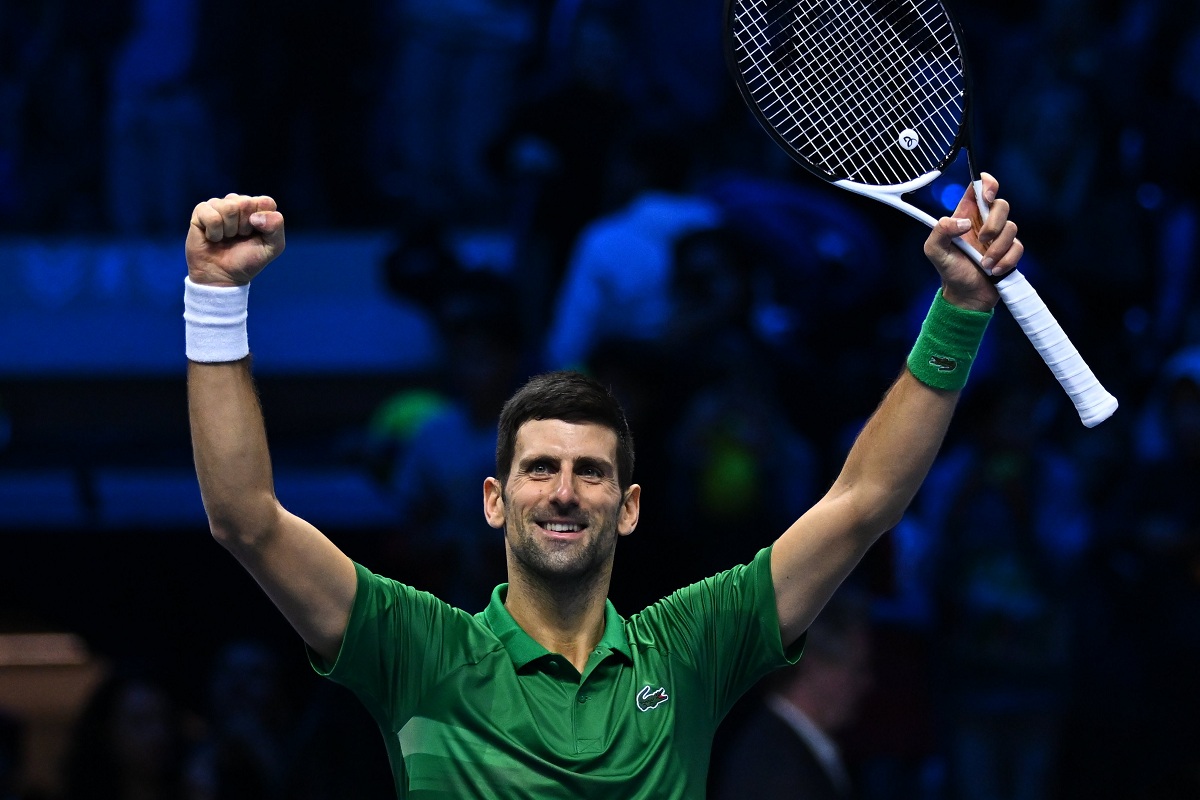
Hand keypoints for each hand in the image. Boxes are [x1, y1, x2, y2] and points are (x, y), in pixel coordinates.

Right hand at [186, 194, 284, 286]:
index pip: (266, 202)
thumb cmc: (247, 260)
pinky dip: (214, 232)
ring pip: (228, 207)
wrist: (222, 276)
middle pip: (246, 203)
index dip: (263, 222)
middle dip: (244, 227)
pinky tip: (213, 237)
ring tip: (226, 238)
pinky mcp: (201, 211)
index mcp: (257, 208)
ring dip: (229, 230)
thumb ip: (276, 227)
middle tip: (239, 237)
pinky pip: (212, 216)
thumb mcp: (272, 247)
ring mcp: (219, 205)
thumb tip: (256, 216)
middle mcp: (238, 202)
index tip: (256, 234)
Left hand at [923, 172, 1021, 311]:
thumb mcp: (934, 250)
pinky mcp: (1011, 250)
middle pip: (1002, 204)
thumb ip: (941, 231)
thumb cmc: (949, 270)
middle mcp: (984, 222)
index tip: (986, 196)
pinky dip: (1006, 260)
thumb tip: (965, 224)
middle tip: (982, 240)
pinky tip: (994, 271)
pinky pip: (1018, 247)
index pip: (979, 187)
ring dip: (997, 249)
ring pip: (1012, 227)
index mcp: (965, 215)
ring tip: (984, 265)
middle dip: (994, 223)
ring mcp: (1000, 236)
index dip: (987, 183)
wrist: (966, 296)